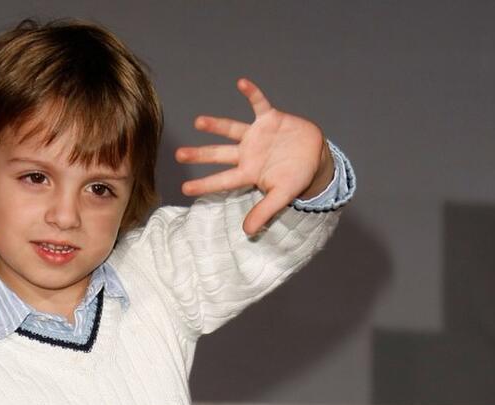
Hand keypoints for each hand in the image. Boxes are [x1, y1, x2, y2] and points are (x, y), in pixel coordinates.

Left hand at [175, 77, 332, 235]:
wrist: (315, 158)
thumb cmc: (297, 179)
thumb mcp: (281, 197)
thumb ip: (264, 212)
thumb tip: (247, 232)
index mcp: (249, 173)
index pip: (222, 180)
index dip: (204, 183)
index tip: (185, 188)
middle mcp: (248, 153)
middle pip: (219, 154)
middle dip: (200, 154)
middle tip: (179, 154)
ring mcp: (257, 135)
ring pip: (231, 129)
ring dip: (216, 125)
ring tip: (198, 122)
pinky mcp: (270, 118)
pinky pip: (259, 103)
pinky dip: (252, 93)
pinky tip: (241, 83)